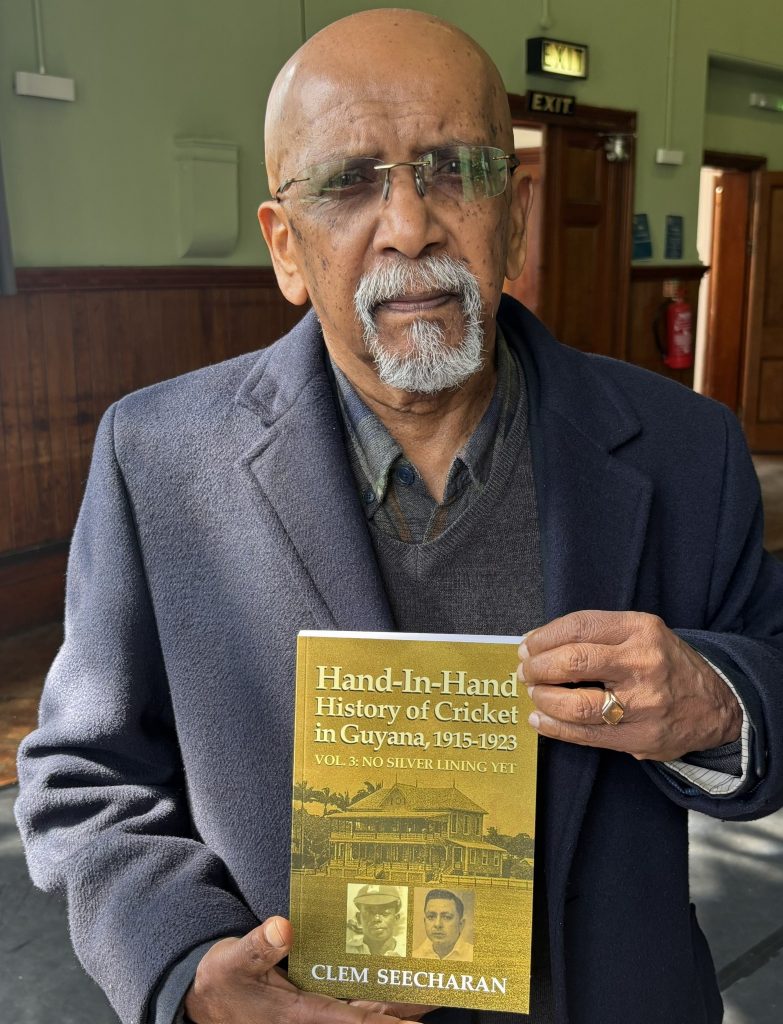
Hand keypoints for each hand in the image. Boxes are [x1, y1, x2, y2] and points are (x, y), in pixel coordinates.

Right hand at [184, 916, 432, 1022]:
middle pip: (368, 1020)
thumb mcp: (235, 960)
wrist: (206, 999)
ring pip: (365, 1016)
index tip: (415, 1016)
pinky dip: (376, 1004)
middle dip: (404, 1011)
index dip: (385, 1019)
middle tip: (439, 992)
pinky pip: (353, 1010)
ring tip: (431, 992)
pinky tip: (396, 992)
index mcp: (298, 1015)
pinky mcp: (314, 1012)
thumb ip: (259, 946)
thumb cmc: (224, 980)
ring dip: (395, 1008)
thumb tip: (282, 928)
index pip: (351, 1018)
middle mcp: (314, 1021)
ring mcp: (316, 1018)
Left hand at [519, 610, 741, 760]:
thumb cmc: (664, 663)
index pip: (578, 626)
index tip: (528, 646)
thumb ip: (595, 633)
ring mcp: (643, 703)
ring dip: (543, 699)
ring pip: (575, 704)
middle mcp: (643, 663)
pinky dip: (554, 728)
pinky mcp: (640, 738)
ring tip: (535, 694)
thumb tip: (536, 642)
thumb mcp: (641, 632)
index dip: (544, 637)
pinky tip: (540, 720)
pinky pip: (585, 734)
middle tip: (526, 671)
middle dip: (538, 668)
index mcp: (640, 629)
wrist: (716, 705)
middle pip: (573, 662)